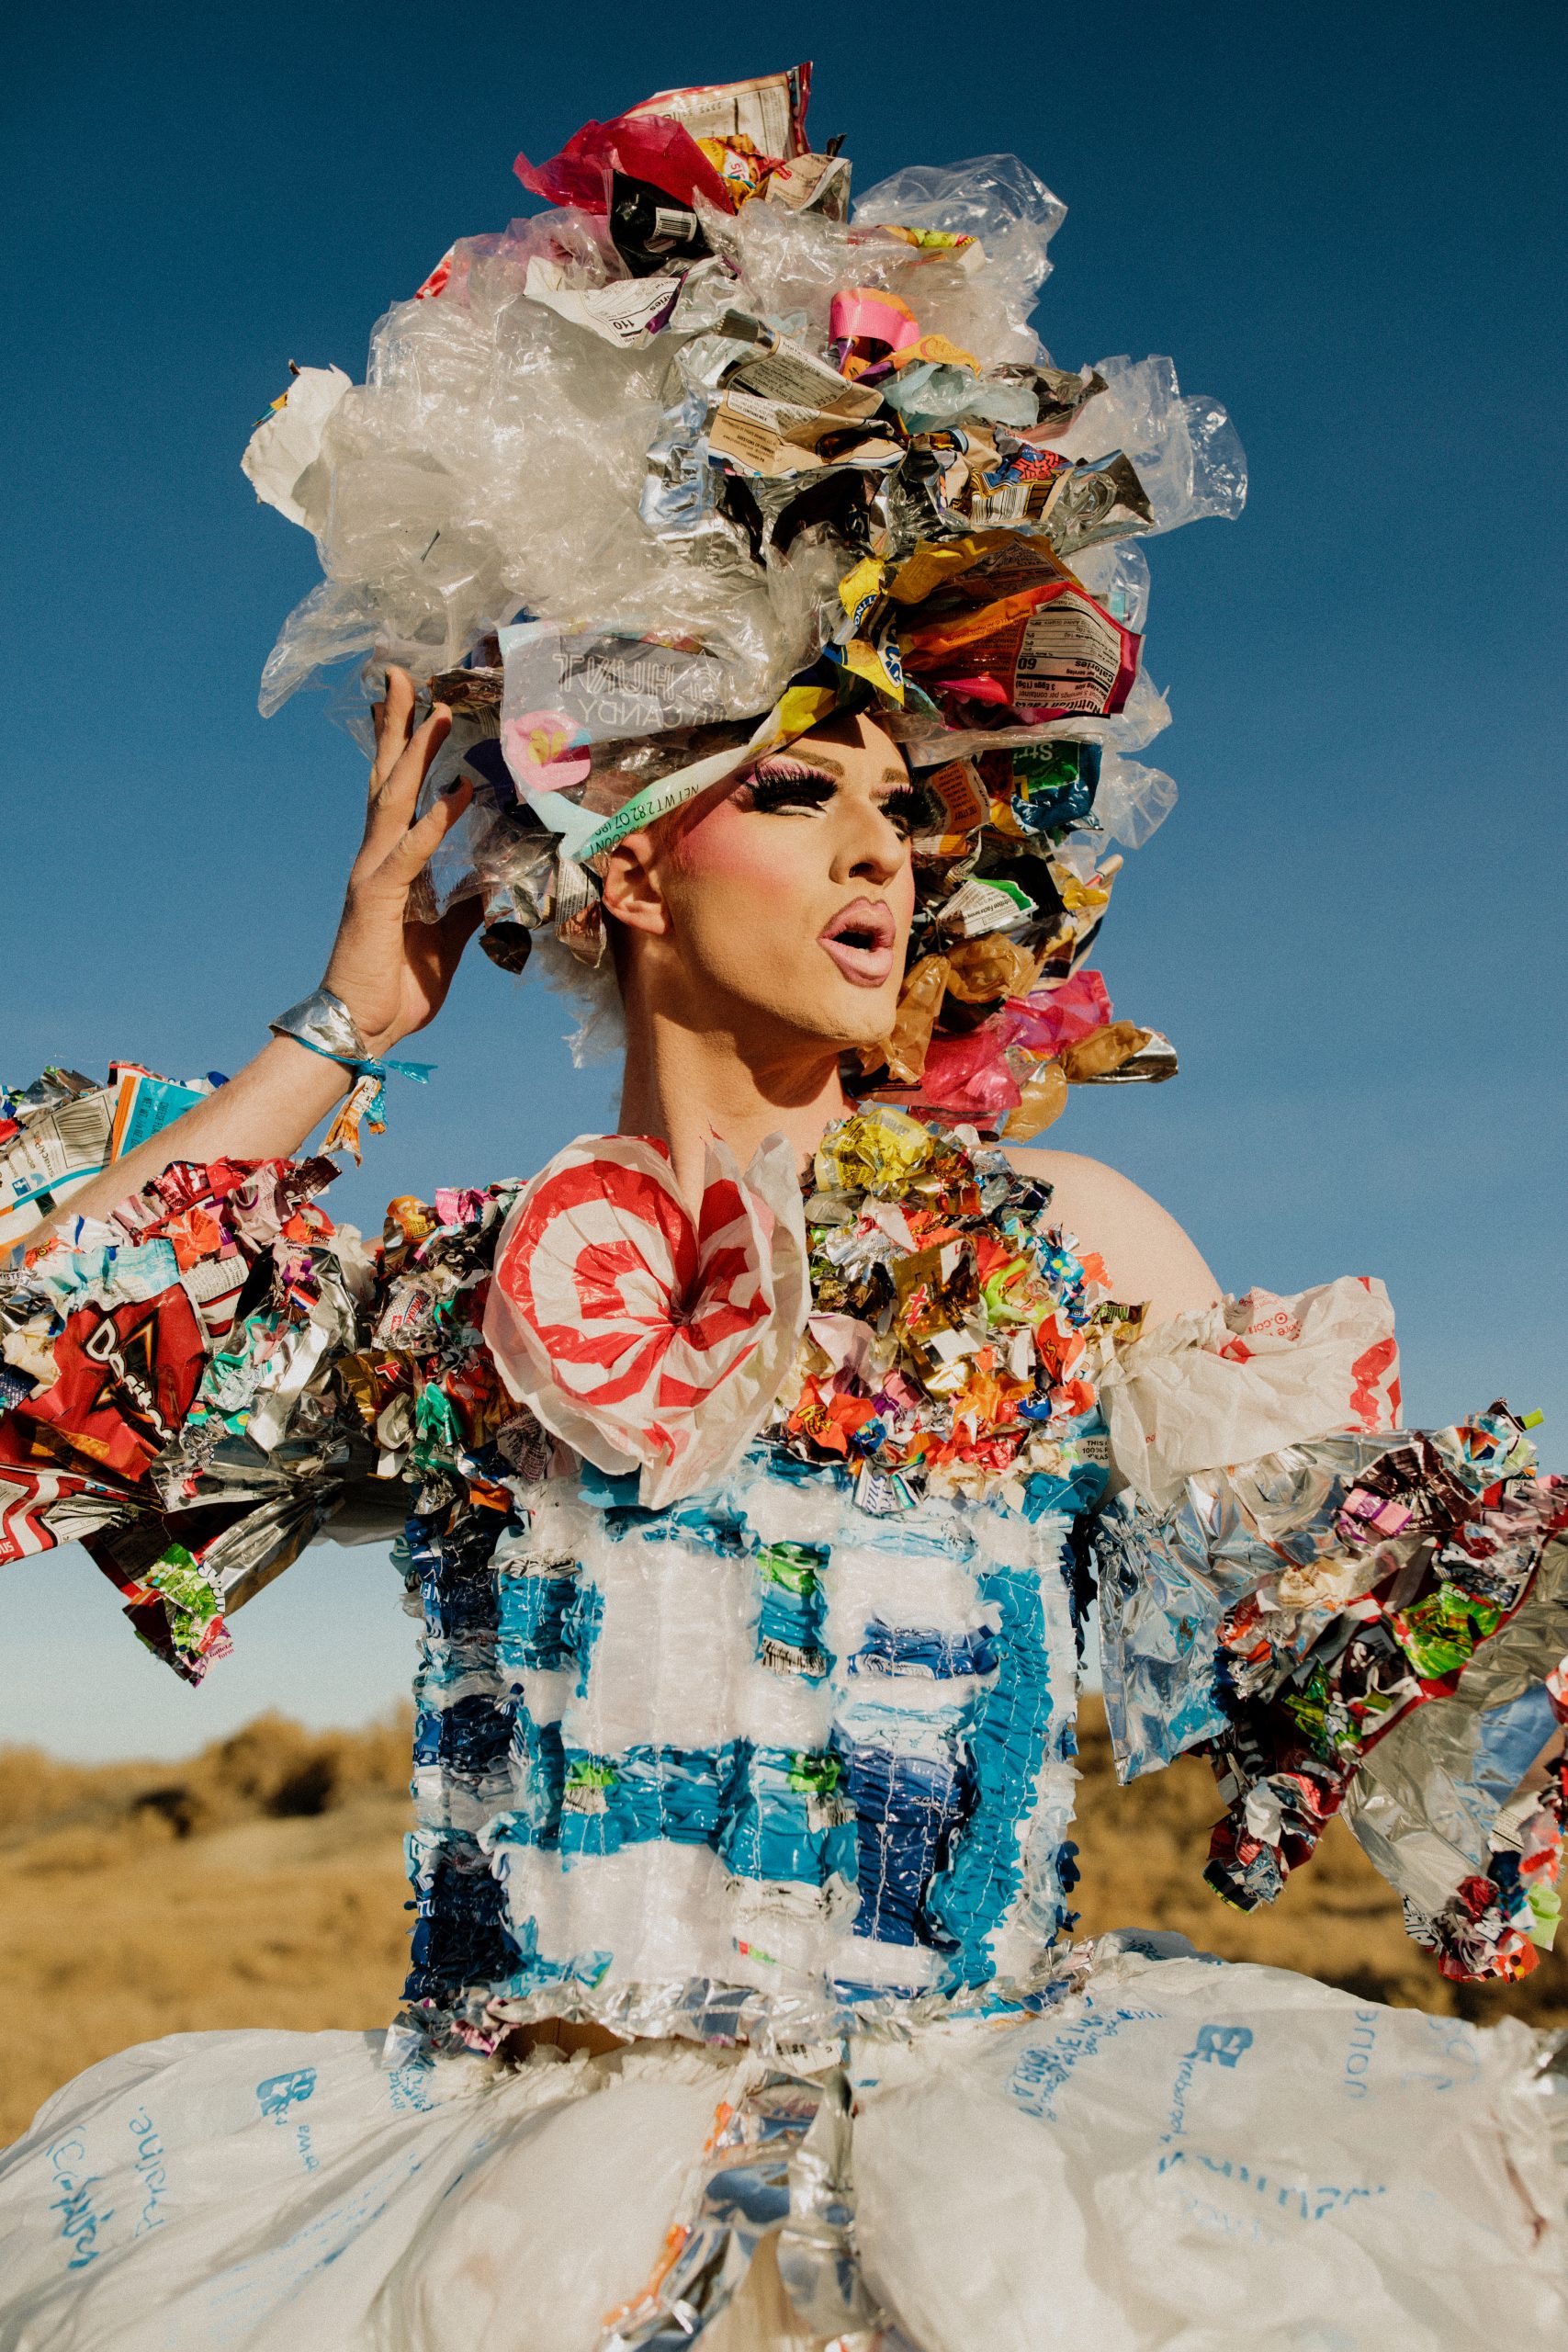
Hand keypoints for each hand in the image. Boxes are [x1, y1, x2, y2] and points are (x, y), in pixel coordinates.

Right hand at [320, 668, 481, 1054]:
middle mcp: (376, 857)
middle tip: (407, 673)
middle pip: (387, 777)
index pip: (396, 793)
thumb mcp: (446, 941)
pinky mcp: (379, 898)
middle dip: (399, 725)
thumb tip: (490, 884)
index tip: (418, 705)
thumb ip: (464, 907)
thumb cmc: (396, 987)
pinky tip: (458, 791)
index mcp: (391, 864)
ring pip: (395, 799)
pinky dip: (436, 819)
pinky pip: (412, 851)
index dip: (405, 747)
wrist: (363, 1028)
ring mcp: (374, 874)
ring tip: (438, 709)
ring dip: (418, 753)